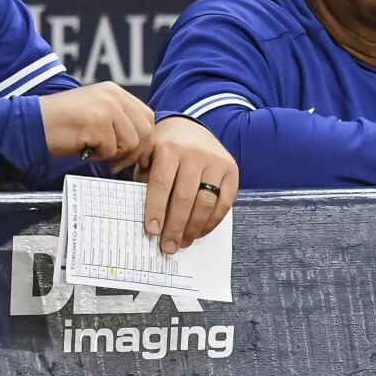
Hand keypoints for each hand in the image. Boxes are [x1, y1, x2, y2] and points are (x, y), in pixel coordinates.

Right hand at [38, 82, 154, 171]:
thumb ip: (119, 120)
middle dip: (135, 153)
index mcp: (115, 91)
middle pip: (145, 130)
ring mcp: (106, 108)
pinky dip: (99, 156)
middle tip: (117, 164)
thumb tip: (143, 143)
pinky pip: (112, 150)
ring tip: (96, 154)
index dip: (145, 139)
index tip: (136, 156)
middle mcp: (113, 96)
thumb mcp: (96, 112)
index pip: (147, 116)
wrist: (35, 124)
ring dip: (116, 155)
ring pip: (132, 142)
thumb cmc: (63, 124)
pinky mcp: (97, 123)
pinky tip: (85, 151)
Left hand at [134, 116, 237, 255]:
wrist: (189, 128)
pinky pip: (224, 203)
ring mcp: (216, 162)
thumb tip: (146, 218)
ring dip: (194, 228)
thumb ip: (144, 181)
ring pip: (206, 203)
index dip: (156, 210)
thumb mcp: (148, 156)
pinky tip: (199, 231)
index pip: (162, 185)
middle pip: (185, 198)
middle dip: (175, 227)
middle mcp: (194, 153)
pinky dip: (212, 222)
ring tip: (183, 243)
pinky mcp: (231, 170)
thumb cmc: (164, 149)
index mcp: (169, 148)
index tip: (152, 231)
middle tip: (168, 247)